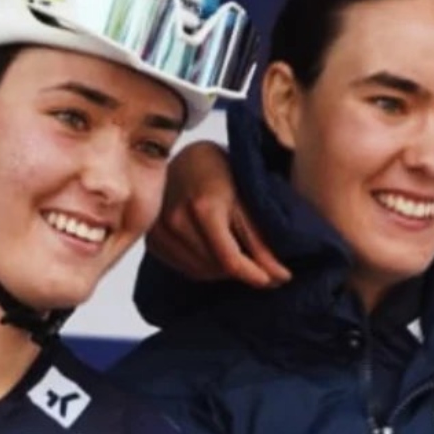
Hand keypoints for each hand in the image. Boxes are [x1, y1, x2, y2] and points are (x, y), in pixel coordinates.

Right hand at [146, 141, 290, 288]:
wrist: (180, 154)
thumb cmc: (217, 169)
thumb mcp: (245, 197)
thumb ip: (259, 239)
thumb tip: (279, 277)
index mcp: (203, 207)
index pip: (232, 260)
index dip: (257, 275)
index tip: (281, 279)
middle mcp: (176, 220)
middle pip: (218, 269)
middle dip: (244, 271)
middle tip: (263, 263)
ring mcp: (159, 231)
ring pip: (202, 272)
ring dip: (225, 271)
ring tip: (239, 256)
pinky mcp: (152, 240)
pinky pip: (185, 269)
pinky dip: (205, 267)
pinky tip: (216, 253)